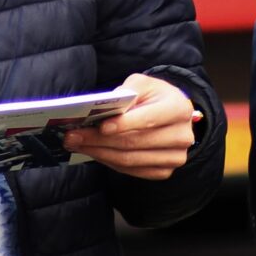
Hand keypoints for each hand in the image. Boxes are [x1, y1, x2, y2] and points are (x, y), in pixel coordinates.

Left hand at [62, 74, 198, 180]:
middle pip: (134, 142)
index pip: (148, 119)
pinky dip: (109, 161)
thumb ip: (126, 92)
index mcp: (179, 109)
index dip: (123, 124)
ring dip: (99, 153)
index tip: (100, 126)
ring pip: (129, 160)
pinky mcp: (164, 171)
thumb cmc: (154, 96)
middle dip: (99, 140)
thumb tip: (102, 110)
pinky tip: (93, 152)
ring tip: (77, 144)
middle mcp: (182, 136)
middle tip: (73, 136)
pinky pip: (131, 171)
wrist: (172, 115)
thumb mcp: (143, 84)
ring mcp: (174, 157)